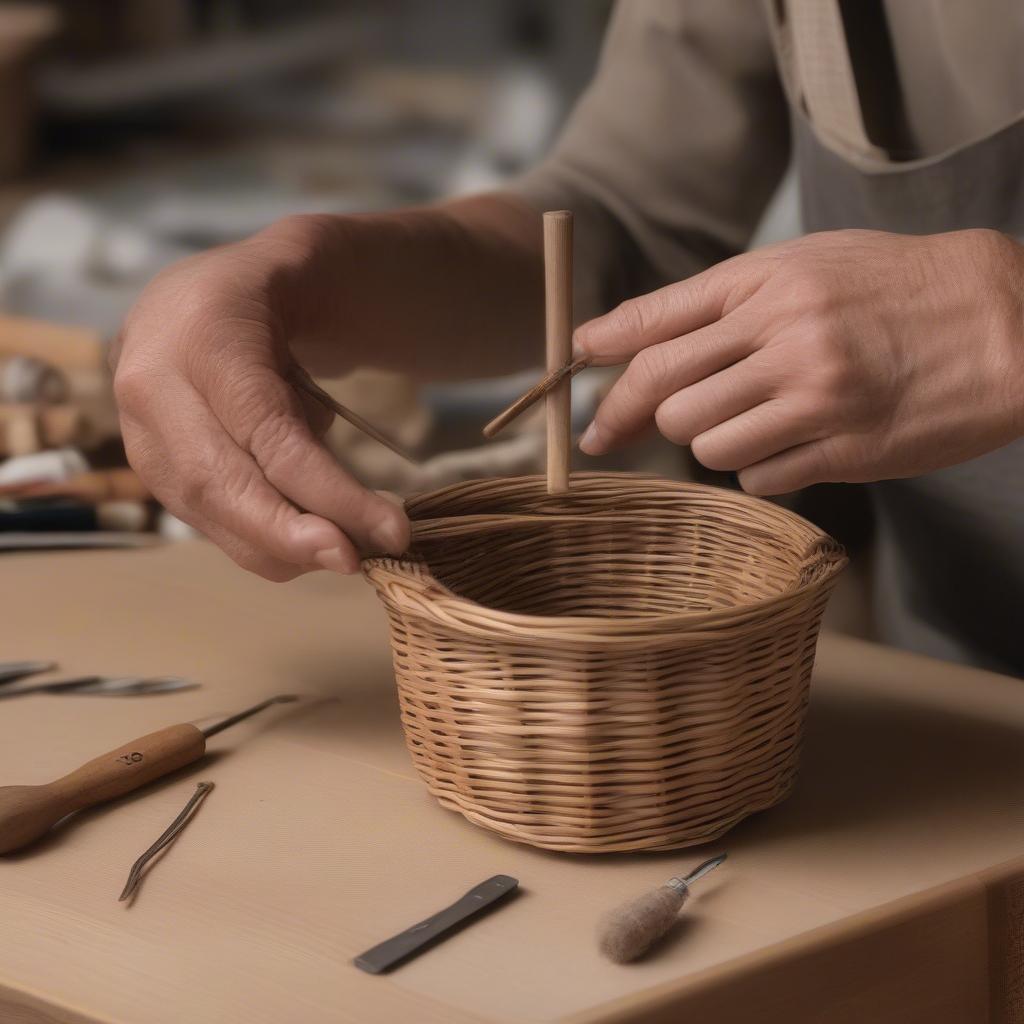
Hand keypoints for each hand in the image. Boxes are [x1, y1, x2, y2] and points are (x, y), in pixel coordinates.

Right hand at [112, 217, 409, 580]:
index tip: (391, 532)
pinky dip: (262, 539)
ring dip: (279, 547)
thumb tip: (368, 425)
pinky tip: (307, 542)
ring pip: (208, 512)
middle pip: (222, 484)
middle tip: (355, 561)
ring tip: (344, 553)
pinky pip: (206, 518)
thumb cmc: (277, 285)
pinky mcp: (149, 466)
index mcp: (199, 331)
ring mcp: (140, 429)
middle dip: (292, 535)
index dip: (329, 492)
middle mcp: (151, 383)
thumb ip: (352, 335)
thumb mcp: (315, 274)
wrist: (201, 293)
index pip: (268, 433)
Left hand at [575, 229, 1023, 492]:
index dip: (604, 350)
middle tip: (631, 425)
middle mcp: (784, 335)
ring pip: (704, 442)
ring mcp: (814, 395)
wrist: (1004, 320)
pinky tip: (793, 445)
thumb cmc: (894, 287)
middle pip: (664, 393)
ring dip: (709, 441)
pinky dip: (758, 468)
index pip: (658, 323)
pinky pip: (757, 477)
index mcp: (769, 283)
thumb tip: (637, 342)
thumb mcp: (806, 265)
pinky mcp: (844, 449)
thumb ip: (723, 300)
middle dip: (638, 414)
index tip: (573, 370)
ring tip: (750, 421)